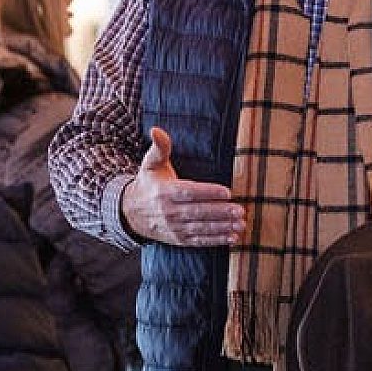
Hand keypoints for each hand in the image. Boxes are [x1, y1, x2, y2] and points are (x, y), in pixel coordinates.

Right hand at [121, 127, 245, 246]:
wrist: (131, 213)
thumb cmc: (148, 184)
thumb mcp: (150, 164)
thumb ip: (159, 147)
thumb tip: (156, 129)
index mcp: (164, 191)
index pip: (188, 192)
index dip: (208, 192)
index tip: (227, 192)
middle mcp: (169, 211)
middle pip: (198, 212)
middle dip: (220, 212)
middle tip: (240, 210)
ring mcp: (174, 228)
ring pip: (201, 228)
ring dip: (222, 227)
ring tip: (240, 224)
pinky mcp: (178, 239)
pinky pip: (199, 241)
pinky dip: (216, 240)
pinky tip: (232, 238)